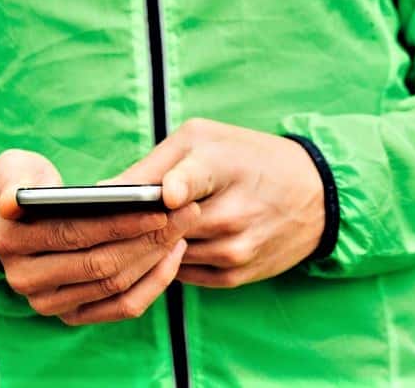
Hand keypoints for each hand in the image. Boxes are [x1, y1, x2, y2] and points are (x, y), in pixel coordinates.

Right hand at [0, 149, 197, 324]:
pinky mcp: (71, 315)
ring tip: (183, 227)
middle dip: (149, 238)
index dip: (119, 223)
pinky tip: (172, 253)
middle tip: (186, 213)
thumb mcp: (9, 169)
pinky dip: (153, 282)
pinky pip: (121, 307)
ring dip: (155, 257)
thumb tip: (12, 201)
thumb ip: (11, 181)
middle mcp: (24, 280)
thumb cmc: (20, 183)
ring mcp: (47, 302)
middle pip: (100, 264)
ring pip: (115, 287)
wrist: (12, 218)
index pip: (73, 235)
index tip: (159, 206)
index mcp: (7, 242)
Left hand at [106, 118, 324, 287]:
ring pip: (166, 255)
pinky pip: (182, 275)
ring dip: (145, 246)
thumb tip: (101, 193)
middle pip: (160, 227)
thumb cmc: (246, 157)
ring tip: (125, 233)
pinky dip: (167, 262)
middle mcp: (231, 215)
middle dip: (128, 224)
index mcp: (222, 167)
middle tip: (98, 220)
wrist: (316, 194)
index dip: (169, 186)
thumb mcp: (204, 140)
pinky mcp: (236, 275)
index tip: (158, 194)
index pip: (191, 178)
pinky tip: (158, 248)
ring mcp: (234, 250)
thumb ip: (155, 164)